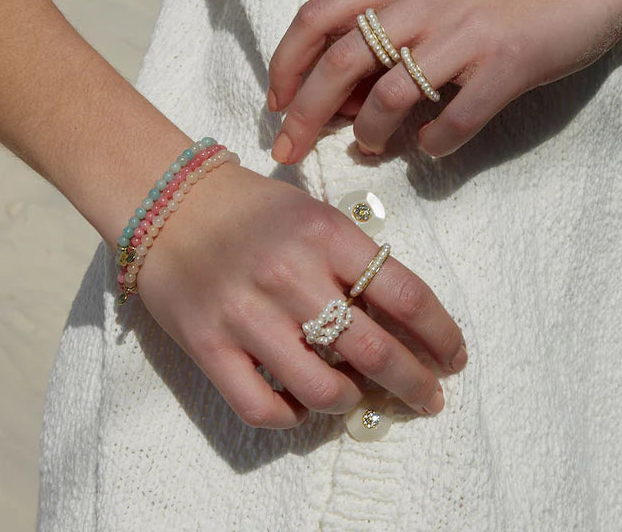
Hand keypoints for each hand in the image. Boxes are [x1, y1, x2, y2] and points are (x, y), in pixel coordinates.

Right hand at [135, 161, 465, 428]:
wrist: (168, 203)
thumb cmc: (250, 208)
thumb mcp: (313, 214)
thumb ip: (354, 259)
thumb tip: (401, 318)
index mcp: (325, 235)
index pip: (405, 293)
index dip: (441, 334)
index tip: (453, 357)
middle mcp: (290, 275)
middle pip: (374, 349)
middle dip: (415, 384)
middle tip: (429, 398)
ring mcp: (247, 314)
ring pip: (322, 388)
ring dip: (351, 401)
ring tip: (355, 395)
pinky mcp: (209, 345)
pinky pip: (262, 407)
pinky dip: (292, 418)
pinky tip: (301, 405)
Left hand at [266, 0, 621, 159]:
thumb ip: (385, 30)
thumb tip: (341, 95)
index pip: (318, 15)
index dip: (286, 63)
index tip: (276, 103)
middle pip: (342, 60)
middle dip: (307, 113)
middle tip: (291, 149)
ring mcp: (468, 29)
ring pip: (392, 93)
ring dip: (371, 133)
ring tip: (371, 148)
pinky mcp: (509, 60)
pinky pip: (456, 118)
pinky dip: (435, 143)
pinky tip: (433, 146)